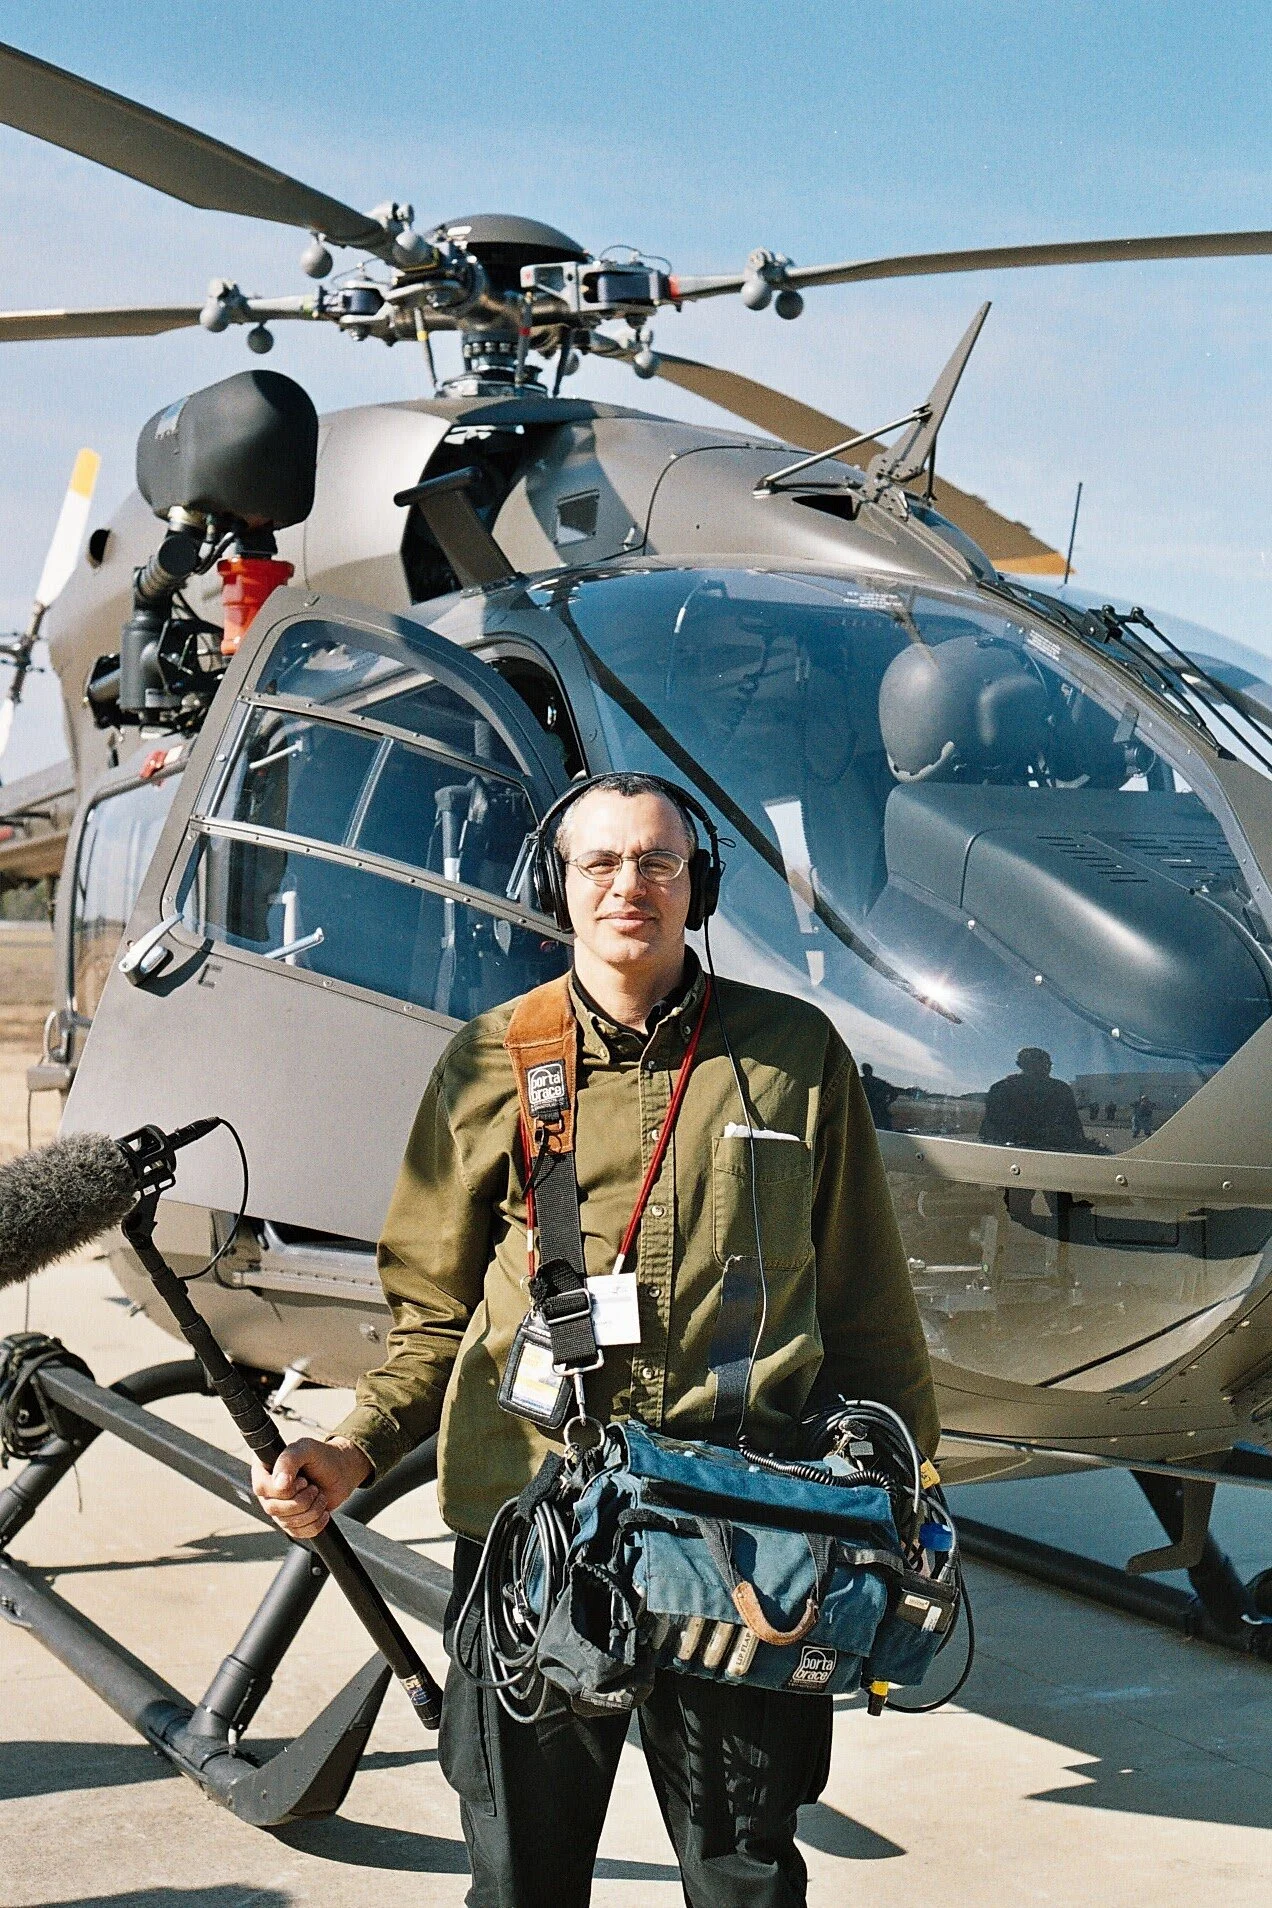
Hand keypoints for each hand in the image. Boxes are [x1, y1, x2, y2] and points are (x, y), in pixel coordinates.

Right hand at [252, 1436, 371, 1539]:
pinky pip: (298, 1534)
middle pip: (273, 1509)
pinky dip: (315, 1523)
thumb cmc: (322, 1457)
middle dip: (301, 1500)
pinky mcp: (292, 1523)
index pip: (261, 1487)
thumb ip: (290, 1460)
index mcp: (265, 1469)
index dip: (284, 1489)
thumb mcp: (306, 1449)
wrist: (341, 1472)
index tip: (302, 1481)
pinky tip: (322, 1511)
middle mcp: (268, 1491)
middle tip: (312, 1487)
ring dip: (311, 1510)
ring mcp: (279, 1509)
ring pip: (287, 1523)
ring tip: (318, 1495)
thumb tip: (279, 1484)